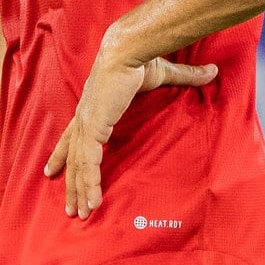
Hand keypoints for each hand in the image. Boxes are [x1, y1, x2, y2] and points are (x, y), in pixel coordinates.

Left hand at [44, 51, 217, 219]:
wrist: (129, 49)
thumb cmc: (141, 58)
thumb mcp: (164, 73)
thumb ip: (186, 77)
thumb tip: (213, 72)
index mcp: (94, 105)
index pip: (72, 135)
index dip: (62, 152)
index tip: (51, 169)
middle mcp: (84, 116)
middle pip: (72, 155)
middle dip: (70, 182)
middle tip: (69, 206)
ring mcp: (86, 123)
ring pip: (78, 165)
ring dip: (78, 190)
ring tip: (78, 214)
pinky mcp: (93, 128)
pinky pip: (89, 163)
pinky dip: (89, 183)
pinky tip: (91, 202)